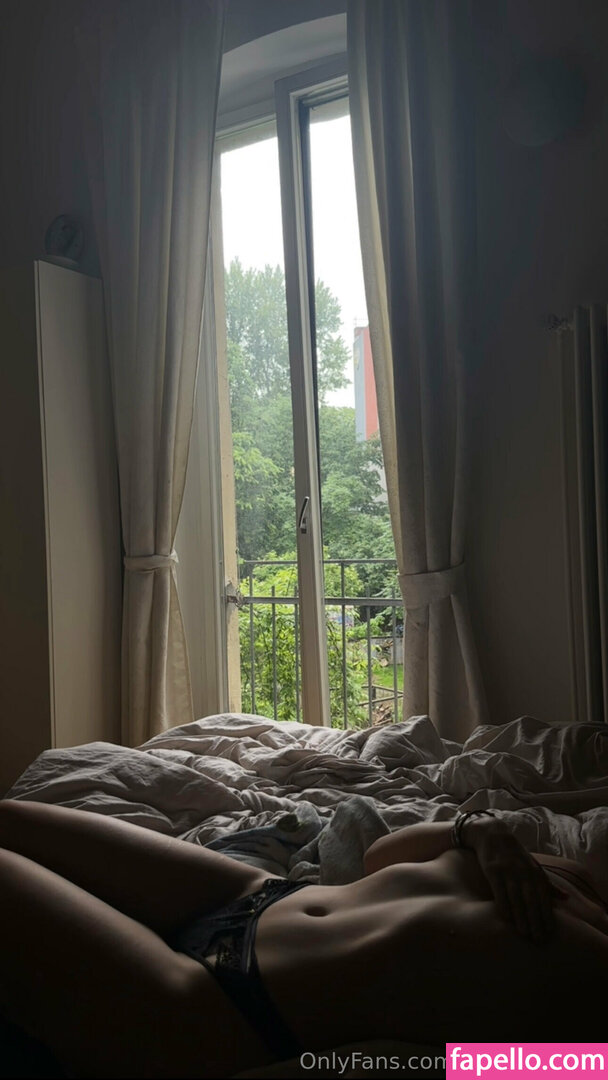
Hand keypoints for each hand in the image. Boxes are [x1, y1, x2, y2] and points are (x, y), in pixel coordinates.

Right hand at [463, 817, 565, 944]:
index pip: (544, 898)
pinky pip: (499, 892)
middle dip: (537, 921)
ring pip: (517, 899)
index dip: (547, 916)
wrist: (494, 834)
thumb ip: (549, 884)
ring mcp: (508, 871)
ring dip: (521, 918)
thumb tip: (566, 898)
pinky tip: (506, 919)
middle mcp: (524, 873)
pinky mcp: (493, 870)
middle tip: (539, 940)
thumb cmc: (516, 855)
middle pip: (532, 901)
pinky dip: (503, 906)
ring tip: (525, 934)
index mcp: (536, 873)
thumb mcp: (534, 867)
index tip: (550, 934)